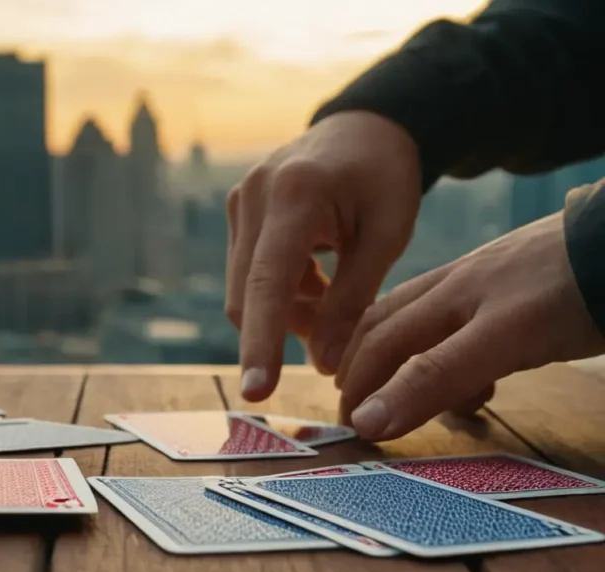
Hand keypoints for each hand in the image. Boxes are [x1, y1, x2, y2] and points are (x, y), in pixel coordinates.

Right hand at [226, 111, 421, 400]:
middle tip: (328, 352)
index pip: (268, 283)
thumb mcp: (386, 237)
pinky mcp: (237, 211)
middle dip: (279, 334)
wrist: (364, 127)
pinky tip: (319, 283)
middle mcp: (253, 195)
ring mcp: (238, 201)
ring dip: (285, 314)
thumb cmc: (384, 179)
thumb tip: (321, 366)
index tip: (257, 391)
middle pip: (247, 294)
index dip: (261, 342)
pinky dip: (281, 293)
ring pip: (245, 289)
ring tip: (333, 306)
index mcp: (296, 196)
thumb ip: (352, 301)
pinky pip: (248, 272)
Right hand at [337, 210, 604, 440]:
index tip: (347, 423)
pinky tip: (480, 376)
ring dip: (411, 362)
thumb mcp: (500, 342)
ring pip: (428, 324)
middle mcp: (457, 285)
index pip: (380, 342)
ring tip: (415, 396)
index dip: (358, 383)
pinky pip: (468, 323)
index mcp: (444, 296)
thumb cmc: (569, 293)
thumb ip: (434, 378)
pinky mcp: (519, 282)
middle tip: (359, 408)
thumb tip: (368, 420)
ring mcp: (488, 280)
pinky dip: (457, 356)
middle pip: (393, 326)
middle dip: (369, 368)